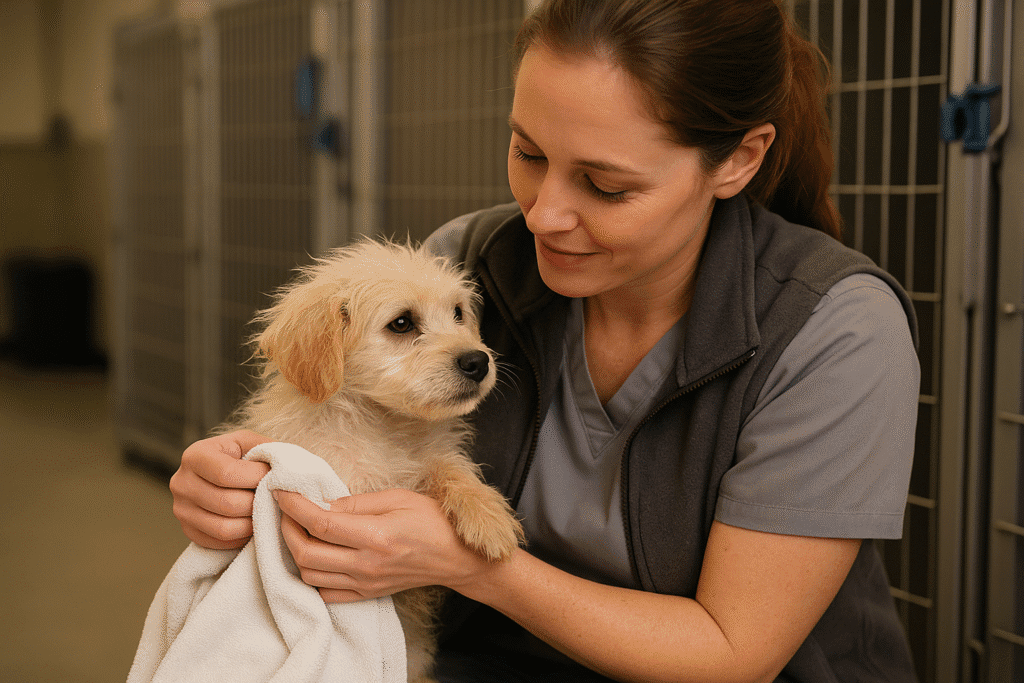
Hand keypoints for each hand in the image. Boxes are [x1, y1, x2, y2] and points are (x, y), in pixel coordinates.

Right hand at [169, 430, 271, 548]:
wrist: (217, 473)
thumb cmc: (239, 456)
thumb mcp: (249, 442)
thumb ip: (266, 448)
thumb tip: (287, 465)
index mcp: (195, 455)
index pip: (227, 473)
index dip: (257, 477)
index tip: (274, 476)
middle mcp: (181, 483)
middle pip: (227, 504)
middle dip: (257, 503)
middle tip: (273, 498)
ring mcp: (182, 510)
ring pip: (224, 528)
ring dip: (252, 523)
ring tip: (265, 511)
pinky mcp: (188, 530)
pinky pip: (219, 542)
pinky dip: (241, 537)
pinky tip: (252, 523)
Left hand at [276, 488, 493, 602]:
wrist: (456, 557)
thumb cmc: (431, 521)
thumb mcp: (397, 497)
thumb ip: (357, 501)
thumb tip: (322, 502)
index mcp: (376, 536)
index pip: (321, 523)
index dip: (294, 507)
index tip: (281, 491)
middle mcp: (366, 564)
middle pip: (306, 553)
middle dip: (286, 530)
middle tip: (285, 511)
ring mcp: (365, 583)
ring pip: (310, 575)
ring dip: (295, 552)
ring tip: (297, 530)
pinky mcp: (366, 594)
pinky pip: (325, 593)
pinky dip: (311, 576)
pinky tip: (314, 556)